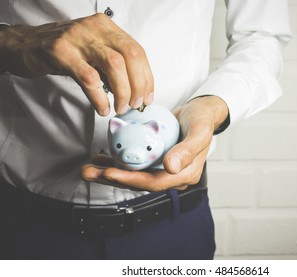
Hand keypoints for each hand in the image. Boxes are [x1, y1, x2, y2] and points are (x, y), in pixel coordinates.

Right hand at [0, 14, 153, 114]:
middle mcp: (95, 28)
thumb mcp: (95, 51)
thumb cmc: (66, 51)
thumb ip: (115, 65)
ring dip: (122, 92)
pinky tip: (102, 107)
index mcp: (107, 27)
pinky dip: (100, 97)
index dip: (146, 78)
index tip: (147, 97)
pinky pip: (90, 78)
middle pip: (131, 56)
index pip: (137, 51)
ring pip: (114, 65)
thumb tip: (138, 91)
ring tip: (120, 107)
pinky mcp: (61, 52)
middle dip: (139, 85)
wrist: (27, 45)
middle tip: (135, 104)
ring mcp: (78, 38)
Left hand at [81, 96, 228, 190]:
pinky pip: (134, 163)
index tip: (109, 173)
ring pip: (133, 174)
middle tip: (89, 173)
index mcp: (184, 175)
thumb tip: (170, 167)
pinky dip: (116, 161)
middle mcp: (171, 176)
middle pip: (139, 182)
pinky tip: (100, 157)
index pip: (154, 183)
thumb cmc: (202, 120)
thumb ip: (187, 150)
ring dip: (109, 172)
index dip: (130, 180)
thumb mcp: (199, 132)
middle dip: (112, 179)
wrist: (201, 113)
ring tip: (88, 168)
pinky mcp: (154, 160)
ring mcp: (162, 169)